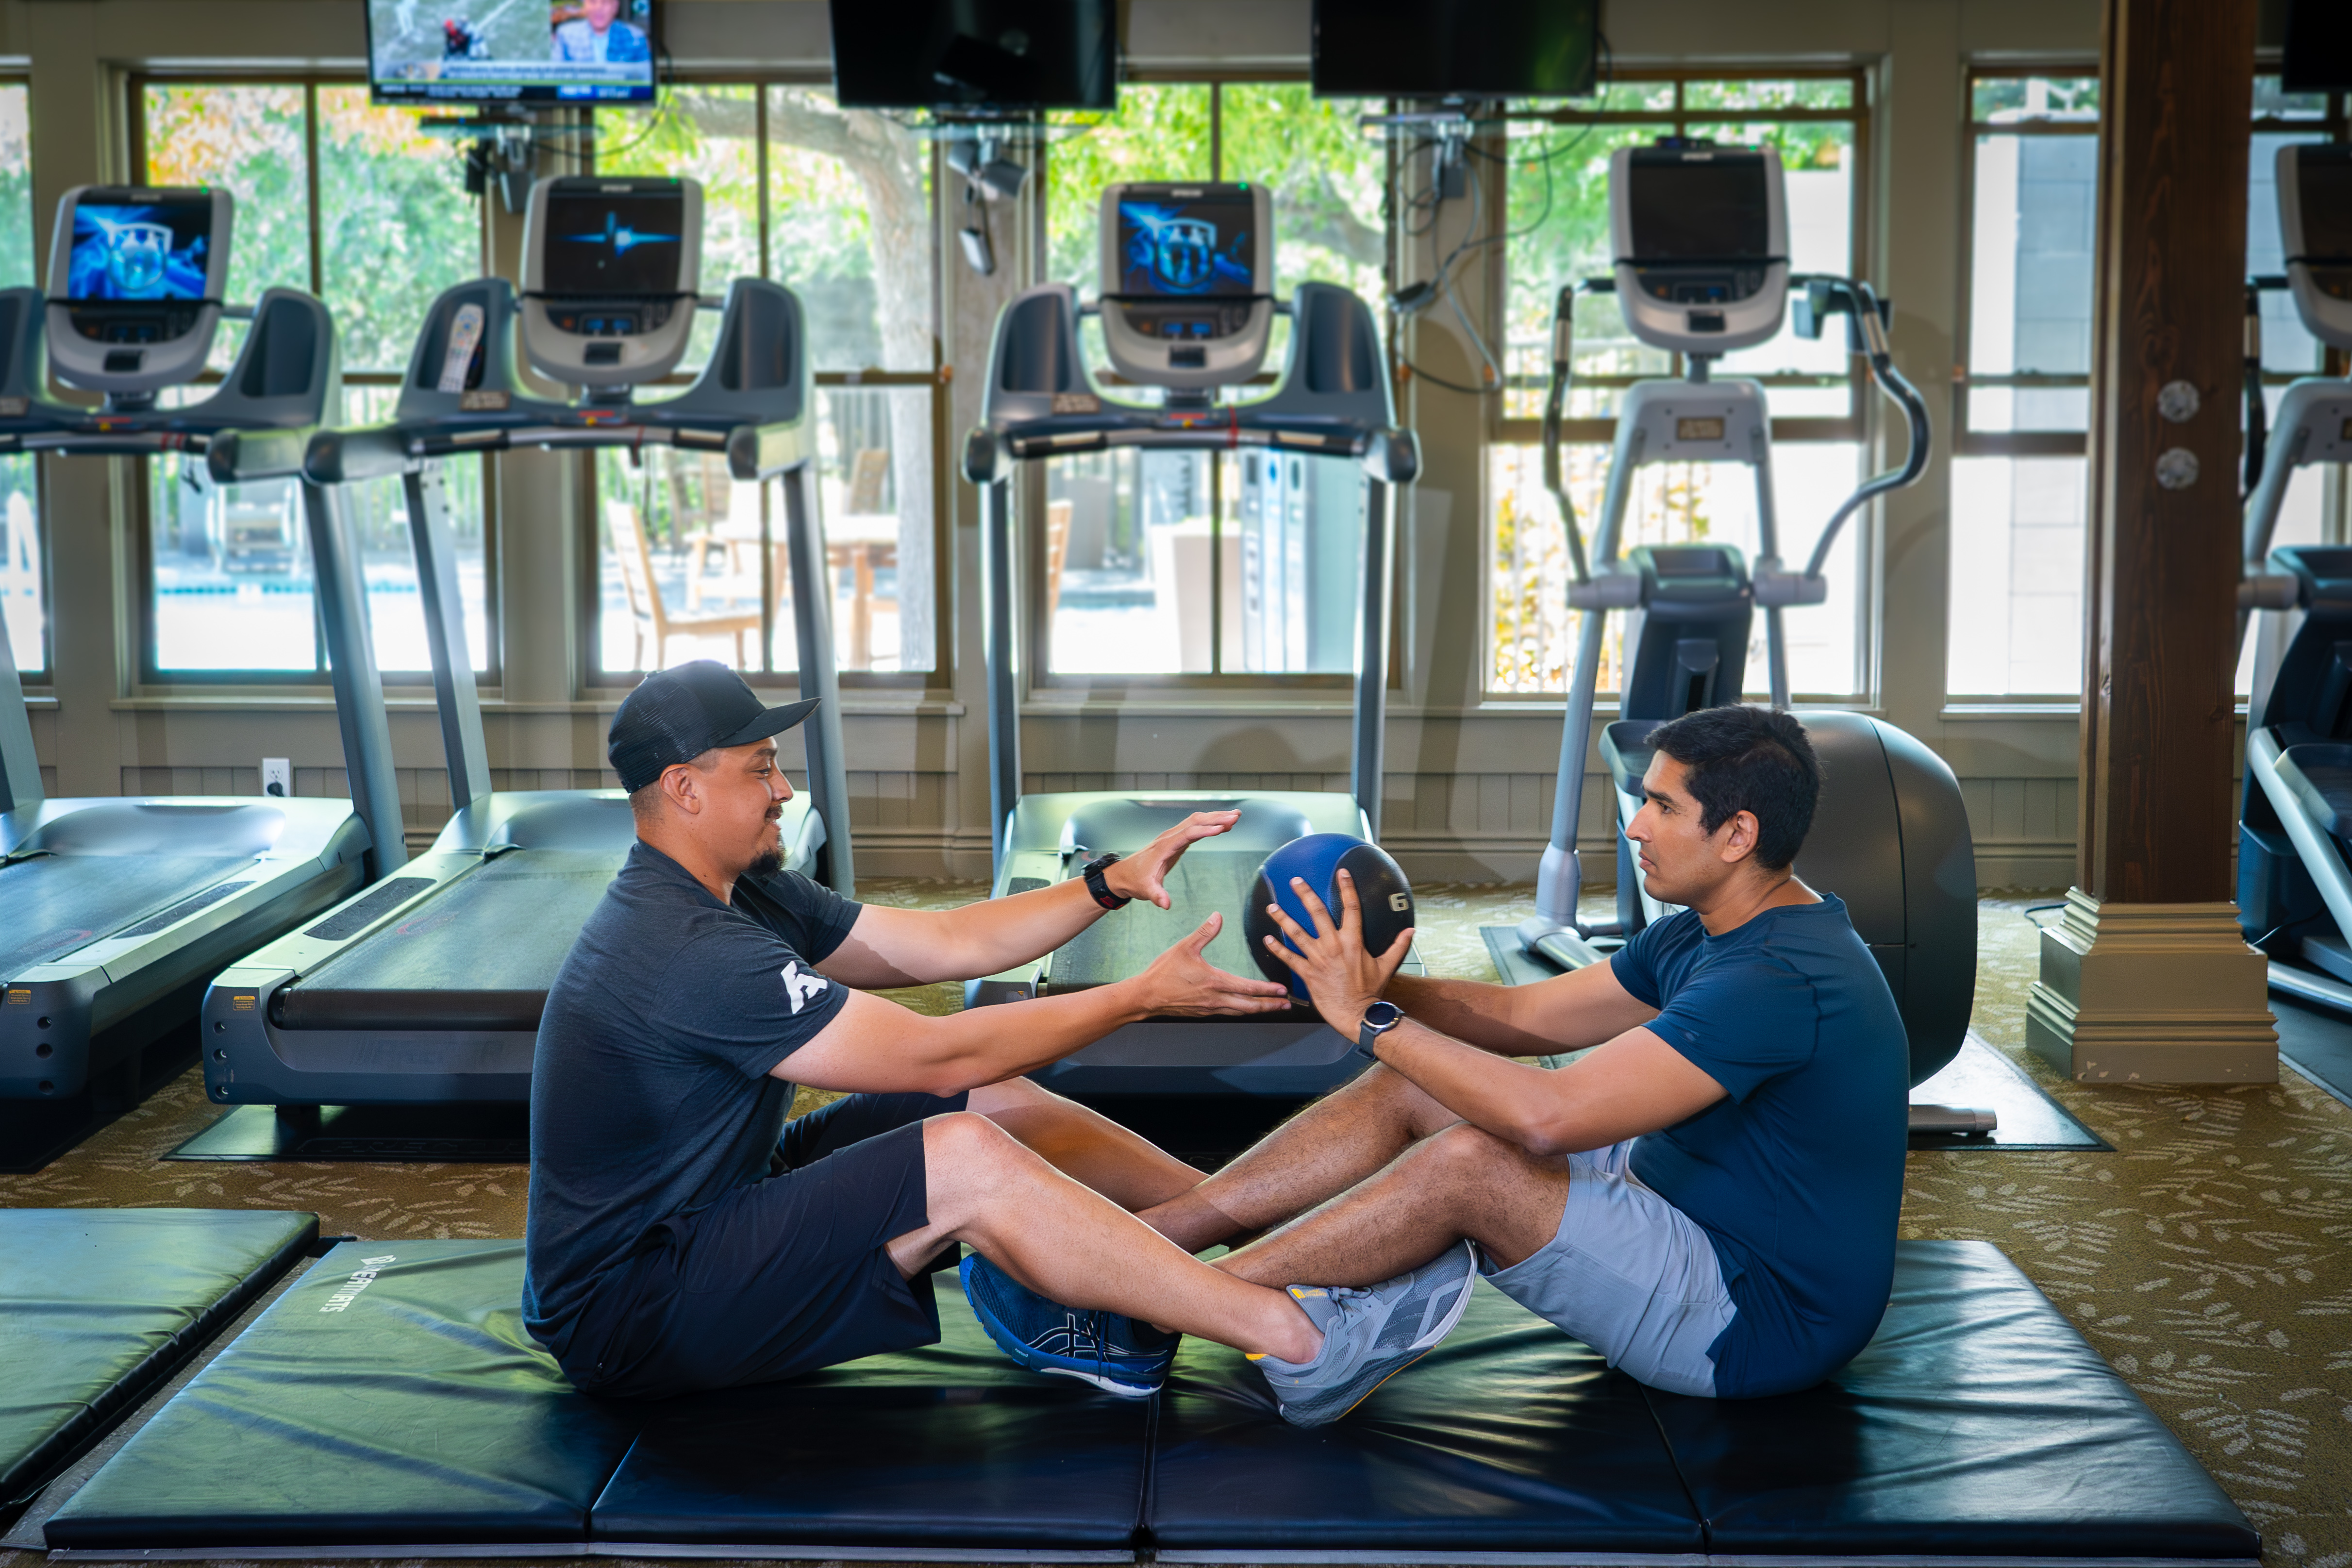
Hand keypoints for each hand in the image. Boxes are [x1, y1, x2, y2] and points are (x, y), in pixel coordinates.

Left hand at [1105, 809, 1241, 909]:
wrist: (1124, 874)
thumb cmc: (1135, 881)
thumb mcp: (1145, 890)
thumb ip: (1156, 896)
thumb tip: (1165, 904)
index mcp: (1164, 847)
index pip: (1187, 834)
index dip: (1205, 830)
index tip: (1222, 828)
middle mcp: (1169, 837)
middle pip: (1195, 821)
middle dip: (1216, 818)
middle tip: (1236, 816)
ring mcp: (1172, 836)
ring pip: (1196, 821)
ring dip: (1215, 817)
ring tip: (1235, 816)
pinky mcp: (1175, 840)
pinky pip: (1194, 827)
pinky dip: (1209, 824)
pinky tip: (1222, 826)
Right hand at [1130, 913, 1294, 1017]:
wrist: (1146, 996)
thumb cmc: (1164, 972)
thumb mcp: (1184, 947)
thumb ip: (1204, 932)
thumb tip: (1218, 916)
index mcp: (1215, 982)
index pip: (1248, 988)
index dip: (1267, 990)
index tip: (1282, 991)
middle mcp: (1215, 999)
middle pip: (1249, 1006)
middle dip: (1270, 1006)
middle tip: (1286, 1005)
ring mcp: (1209, 1008)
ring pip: (1240, 1012)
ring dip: (1257, 1010)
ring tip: (1271, 1008)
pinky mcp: (1202, 1012)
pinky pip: (1227, 1013)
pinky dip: (1241, 1011)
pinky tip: (1244, 1008)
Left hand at [1259, 869, 1414, 1033]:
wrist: (1357, 1013)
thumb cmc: (1371, 991)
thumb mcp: (1386, 966)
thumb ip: (1398, 946)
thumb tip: (1411, 930)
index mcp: (1353, 941)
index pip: (1351, 908)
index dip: (1347, 888)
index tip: (1341, 873)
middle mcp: (1334, 945)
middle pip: (1317, 913)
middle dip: (1305, 895)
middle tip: (1295, 882)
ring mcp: (1318, 958)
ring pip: (1297, 933)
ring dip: (1283, 919)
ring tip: (1272, 908)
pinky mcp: (1308, 973)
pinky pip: (1289, 958)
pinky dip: (1277, 949)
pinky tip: (1267, 939)